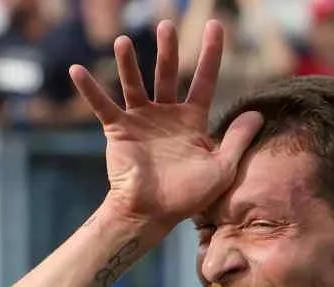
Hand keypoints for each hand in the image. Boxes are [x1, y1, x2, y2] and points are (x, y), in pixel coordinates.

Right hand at [69, 20, 262, 226]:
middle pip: (167, 73)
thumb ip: (237, 140)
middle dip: (167, 50)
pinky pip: (102, 105)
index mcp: (192, 120)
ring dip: (129, 63)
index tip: (215, 25)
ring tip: (124, 41)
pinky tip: (77, 70)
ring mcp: (141, 120)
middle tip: (166, 25)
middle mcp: (166, 114)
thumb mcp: (221, 169)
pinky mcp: (118, 130)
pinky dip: (90, 89)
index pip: (204, 80)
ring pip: (135, 83)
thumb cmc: (188, 196)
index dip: (210, 53)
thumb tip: (257, 113)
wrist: (152, 214)